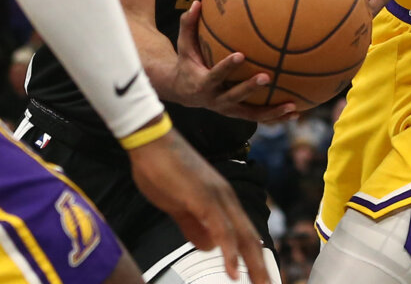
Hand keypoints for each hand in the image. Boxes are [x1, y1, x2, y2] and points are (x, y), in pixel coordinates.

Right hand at [130, 127, 271, 283]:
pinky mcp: (204, 198)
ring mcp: (217, 196)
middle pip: (250, 237)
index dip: (254, 257)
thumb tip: (207, 246)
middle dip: (261, 267)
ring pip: (242, 236)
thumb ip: (192, 225)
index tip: (261, 277)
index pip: (244, 233)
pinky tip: (235, 273)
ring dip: (253, 265)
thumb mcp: (177, 205)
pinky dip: (230, 253)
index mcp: (221, 198)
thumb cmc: (160, 168)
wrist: (150, 140)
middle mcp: (225, 197)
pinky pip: (222, 230)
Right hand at [175, 2, 296, 121]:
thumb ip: (188, 25)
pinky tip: (296, 113)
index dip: (227, 66)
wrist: (185, 92)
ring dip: (272, 112)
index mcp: (203, 83)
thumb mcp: (185, 46)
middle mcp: (216, 100)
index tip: (240, 55)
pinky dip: (277, 117)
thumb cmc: (188, 63)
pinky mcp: (239, 114)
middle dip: (250, 88)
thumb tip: (197, 2)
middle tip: (267, 77)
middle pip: (235, 96)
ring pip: (252, 114)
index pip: (215, 74)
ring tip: (292, 107)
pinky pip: (259, 117)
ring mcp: (229, 110)